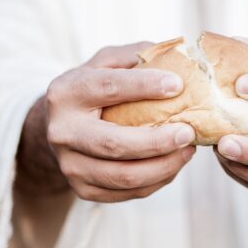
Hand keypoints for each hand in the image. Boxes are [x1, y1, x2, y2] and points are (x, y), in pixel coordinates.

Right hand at [36, 42, 196, 201]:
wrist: (58, 125)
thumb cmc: (95, 87)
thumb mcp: (107, 62)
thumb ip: (137, 55)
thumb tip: (178, 56)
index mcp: (66, 92)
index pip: (107, 87)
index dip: (143, 86)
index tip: (177, 84)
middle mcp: (62, 131)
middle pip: (113, 143)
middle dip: (157, 141)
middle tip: (189, 132)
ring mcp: (69, 165)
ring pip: (123, 176)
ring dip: (163, 166)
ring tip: (188, 150)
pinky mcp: (82, 189)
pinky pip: (127, 193)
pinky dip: (157, 180)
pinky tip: (173, 164)